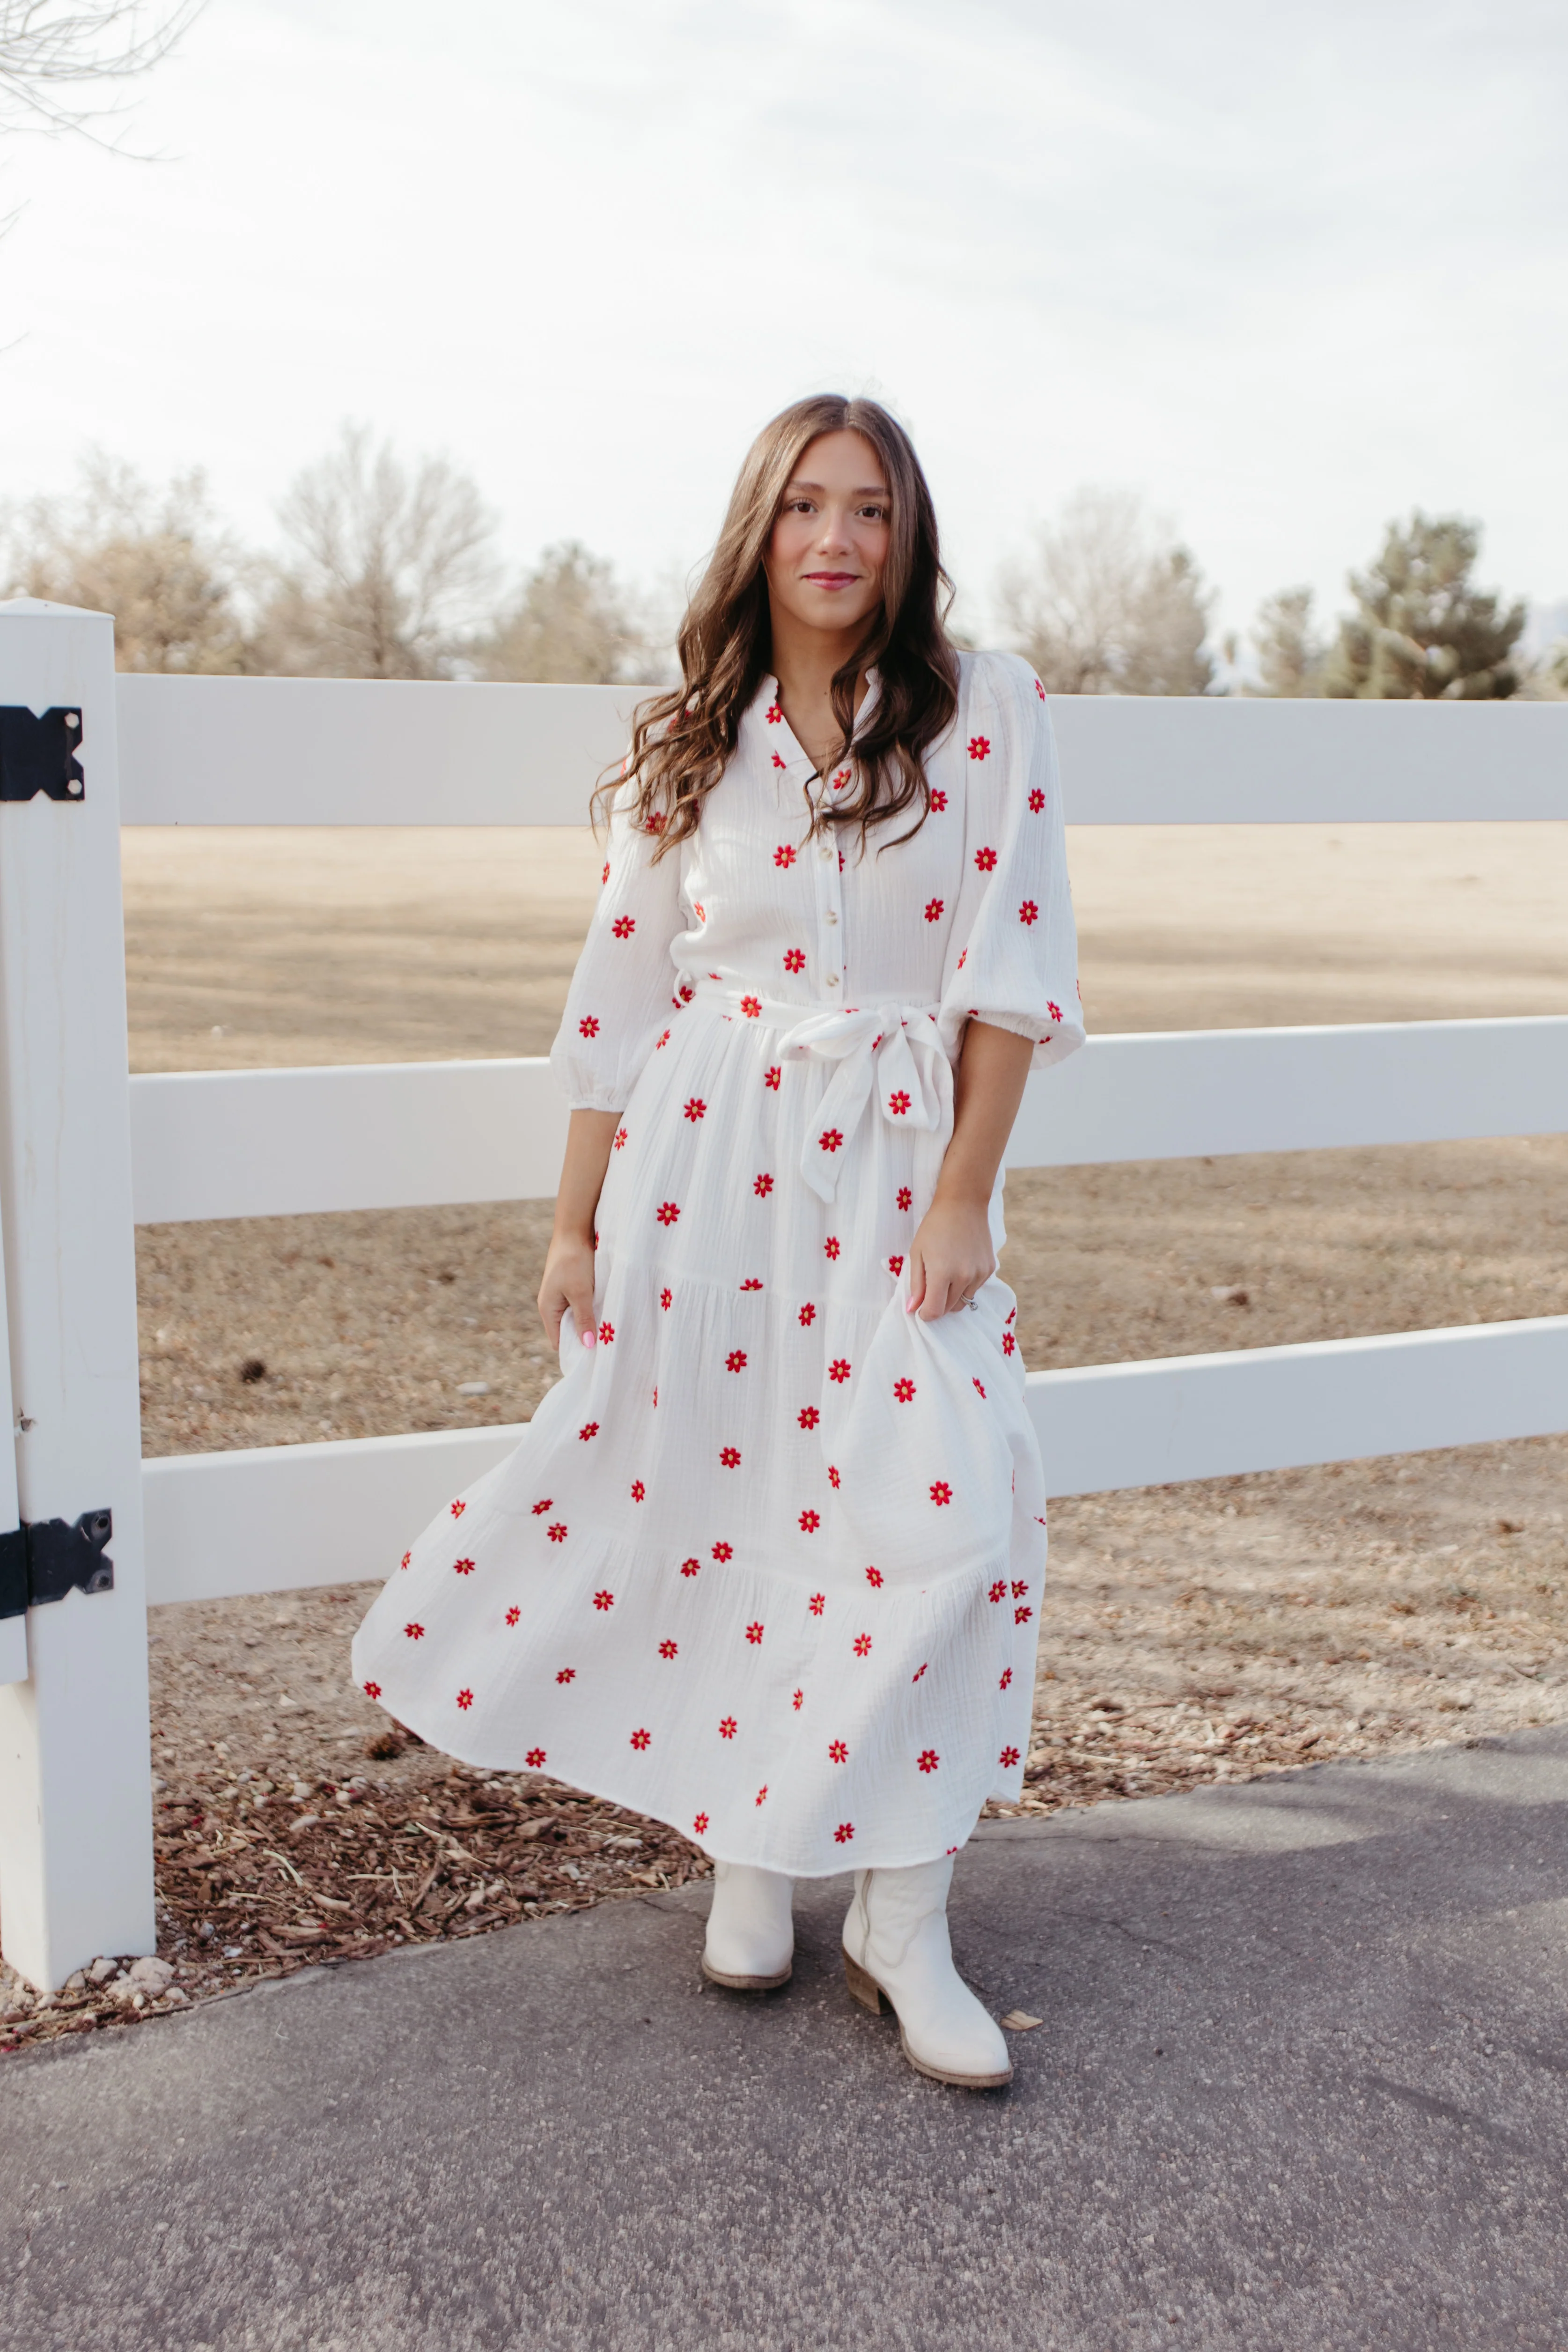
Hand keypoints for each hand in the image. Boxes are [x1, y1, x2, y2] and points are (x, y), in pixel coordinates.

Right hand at [537, 1231, 597, 1351]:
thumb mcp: (581, 1292)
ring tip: (609, 1331)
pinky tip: (607, 1312)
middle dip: (585, 1339)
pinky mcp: (572, 1286)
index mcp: (548, 1309)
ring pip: (576, 1318)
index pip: (559, 1342)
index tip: (595, 1359)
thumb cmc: (574, 1261)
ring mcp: (562, 1296)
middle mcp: (552, 1305)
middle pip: (568, 1332)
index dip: (575, 1351)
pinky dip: (592, 1310)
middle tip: (607, 1347)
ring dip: (590, 1323)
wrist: (574, 1229)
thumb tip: (588, 1346)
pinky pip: (581, 1306)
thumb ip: (584, 1319)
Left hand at [906, 1193, 994, 1321]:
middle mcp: (964, 1277)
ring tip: (945, 1274)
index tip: (920, 1308)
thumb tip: (912, 1309)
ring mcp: (979, 1274)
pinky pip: (975, 1289)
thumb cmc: (934, 1227)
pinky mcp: (989, 1269)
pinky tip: (959, 1266)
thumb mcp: (917, 1253)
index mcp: (942, 1273)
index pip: (934, 1311)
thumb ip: (916, 1284)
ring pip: (963, 1301)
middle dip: (937, 1304)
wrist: (963, 1204)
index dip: (925, 1314)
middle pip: (949, 1309)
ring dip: (952, 1296)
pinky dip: (965, 1285)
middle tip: (930, 1287)